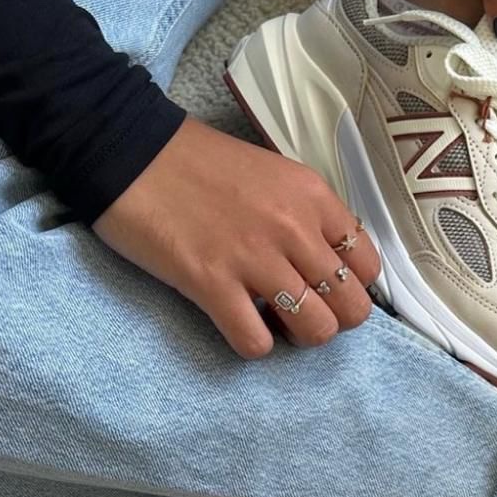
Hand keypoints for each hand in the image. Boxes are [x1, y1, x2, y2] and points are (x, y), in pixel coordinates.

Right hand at [94, 118, 379, 357]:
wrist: (128, 151)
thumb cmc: (197, 163)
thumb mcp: (272, 175)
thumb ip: (305, 214)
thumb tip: (326, 262)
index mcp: (313, 197)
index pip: (368, 265)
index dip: (351, 286)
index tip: (324, 287)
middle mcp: (293, 228)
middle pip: (351, 307)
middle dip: (331, 320)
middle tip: (300, 312)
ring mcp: (254, 258)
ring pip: (315, 330)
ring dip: (296, 337)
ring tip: (272, 322)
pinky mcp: (211, 284)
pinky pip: (256, 343)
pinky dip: (252, 345)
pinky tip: (238, 325)